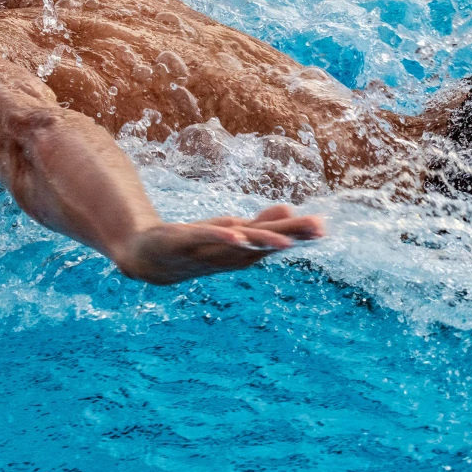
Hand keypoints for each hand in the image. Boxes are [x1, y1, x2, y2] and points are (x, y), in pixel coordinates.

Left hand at [115, 204, 324, 284]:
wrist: (147, 261)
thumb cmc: (193, 246)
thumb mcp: (229, 231)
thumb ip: (259, 222)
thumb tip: (289, 210)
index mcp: (240, 251)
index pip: (273, 242)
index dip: (298, 236)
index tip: (324, 228)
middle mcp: (226, 255)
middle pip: (261, 244)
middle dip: (289, 237)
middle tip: (319, 229)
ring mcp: (204, 251)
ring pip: (238, 245)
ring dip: (262, 242)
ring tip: (287, 242)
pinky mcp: (180, 242)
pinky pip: (203, 238)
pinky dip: (221, 237)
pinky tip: (237, 234)